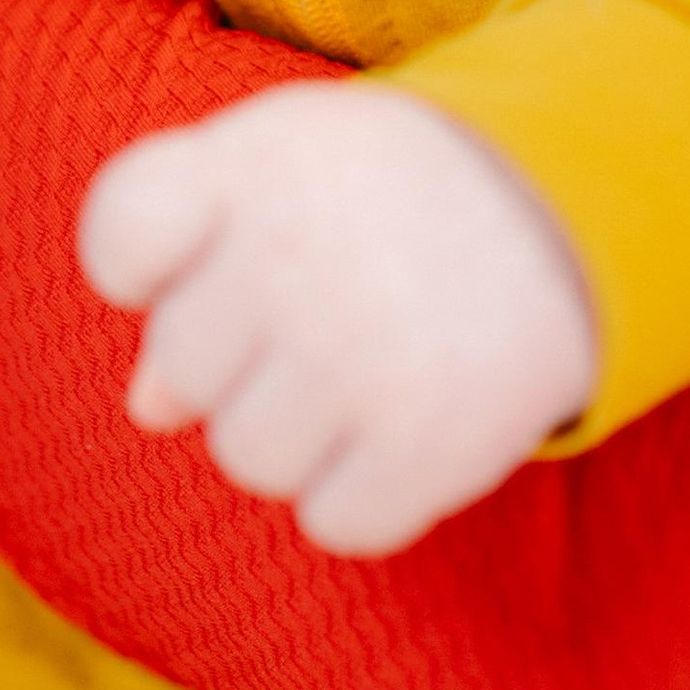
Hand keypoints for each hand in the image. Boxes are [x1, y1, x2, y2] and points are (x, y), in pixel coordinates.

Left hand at [80, 83, 596, 553]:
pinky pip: (336, 524)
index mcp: (253, 165)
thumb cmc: (385, 192)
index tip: (200, 252)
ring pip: (249, 460)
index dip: (139, 267)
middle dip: (240, 359)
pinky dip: (370, 493)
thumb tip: (149, 407)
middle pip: (184, 373)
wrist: (566, 207)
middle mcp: (298, 257)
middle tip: (325, 308)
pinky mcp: (430, 441)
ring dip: (302, 433)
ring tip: (369, 366)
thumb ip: (187, 257)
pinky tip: (408, 423)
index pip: (122, 234)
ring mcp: (363, 355)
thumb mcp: (282, 171)